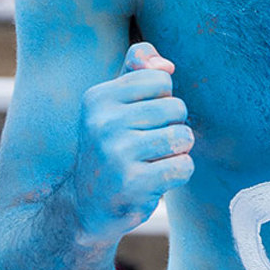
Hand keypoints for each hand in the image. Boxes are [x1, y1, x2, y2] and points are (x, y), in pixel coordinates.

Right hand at [70, 42, 194, 245]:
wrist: (86, 205)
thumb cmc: (110, 146)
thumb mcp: (113, 103)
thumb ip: (137, 71)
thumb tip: (166, 64)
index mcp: (98, 98)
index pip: (161, 79)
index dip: (162, 100)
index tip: (141, 120)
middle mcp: (103, 123)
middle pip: (177, 108)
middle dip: (173, 127)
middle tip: (147, 146)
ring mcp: (116, 154)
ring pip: (184, 137)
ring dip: (178, 151)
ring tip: (153, 161)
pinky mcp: (133, 184)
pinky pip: (184, 166)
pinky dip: (179, 174)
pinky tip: (155, 180)